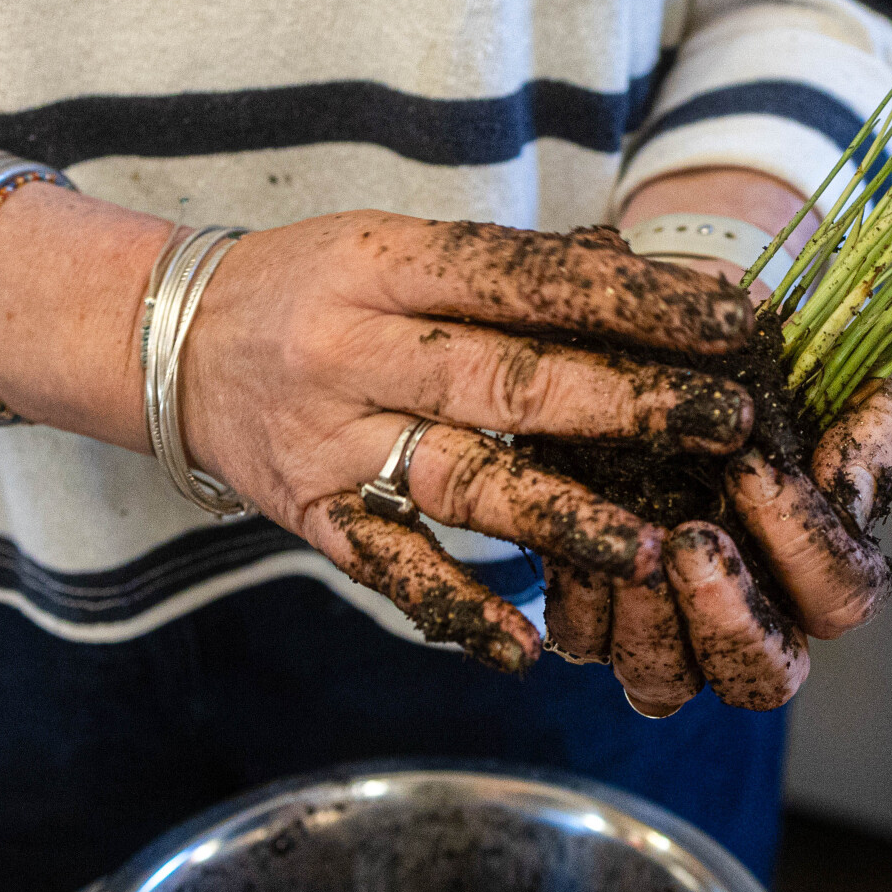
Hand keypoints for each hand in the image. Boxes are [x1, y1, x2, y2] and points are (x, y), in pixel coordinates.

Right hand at [175, 214, 759, 671]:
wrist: (166, 338)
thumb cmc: (314, 284)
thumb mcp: (396, 245)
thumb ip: (513, 272)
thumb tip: (653, 280)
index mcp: (385, 265)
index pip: (523, 279)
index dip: (630, 300)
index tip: (726, 321)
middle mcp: (354, 351)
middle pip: (503, 381)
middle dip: (625, 404)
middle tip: (724, 423)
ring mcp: (331, 440)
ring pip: (459, 480)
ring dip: (561, 516)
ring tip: (649, 544)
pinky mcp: (314, 514)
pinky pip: (391, 568)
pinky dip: (458, 609)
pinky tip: (526, 646)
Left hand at [541, 379, 891, 713]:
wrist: (664, 344)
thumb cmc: (760, 367)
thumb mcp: (832, 377)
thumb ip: (865, 433)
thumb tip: (845, 494)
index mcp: (820, 571)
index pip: (839, 596)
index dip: (805, 545)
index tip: (751, 469)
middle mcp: (750, 615)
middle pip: (761, 680)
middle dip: (730, 619)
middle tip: (694, 540)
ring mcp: (669, 627)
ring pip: (665, 682)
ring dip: (650, 622)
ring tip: (635, 547)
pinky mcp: (594, 611)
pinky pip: (584, 641)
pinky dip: (581, 599)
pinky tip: (578, 539)